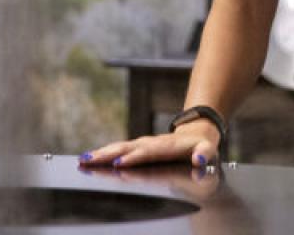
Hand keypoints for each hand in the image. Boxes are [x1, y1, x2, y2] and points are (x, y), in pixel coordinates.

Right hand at [81, 121, 220, 169]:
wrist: (197, 130)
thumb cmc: (202, 145)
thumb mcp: (208, 149)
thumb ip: (204, 153)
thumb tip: (199, 158)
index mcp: (167, 145)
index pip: (149, 152)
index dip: (134, 157)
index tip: (119, 162)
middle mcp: (152, 142)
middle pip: (128, 147)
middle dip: (109, 154)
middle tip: (91, 160)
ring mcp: (143, 143)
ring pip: (119, 147)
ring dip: (102, 154)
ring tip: (84, 160)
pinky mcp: (137, 147)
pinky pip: (118, 149)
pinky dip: (103, 153)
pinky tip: (88, 159)